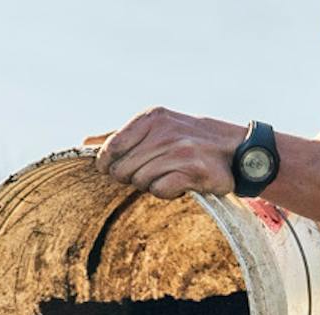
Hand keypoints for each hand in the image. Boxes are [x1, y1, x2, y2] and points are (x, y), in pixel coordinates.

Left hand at [86, 108, 243, 198]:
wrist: (235, 150)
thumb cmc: (186, 140)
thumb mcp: (154, 128)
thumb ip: (118, 135)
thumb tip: (84, 142)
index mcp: (151, 117)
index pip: (111, 147)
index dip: (108, 164)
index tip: (118, 167)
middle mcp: (164, 131)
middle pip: (122, 169)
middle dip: (131, 176)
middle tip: (151, 170)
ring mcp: (179, 151)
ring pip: (139, 181)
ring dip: (150, 184)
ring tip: (168, 173)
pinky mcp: (193, 171)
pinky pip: (159, 190)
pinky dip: (165, 191)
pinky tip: (179, 182)